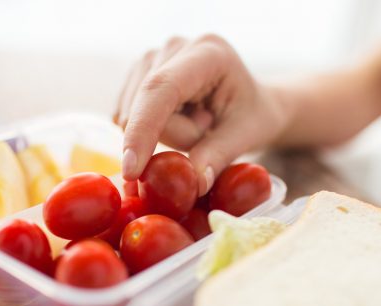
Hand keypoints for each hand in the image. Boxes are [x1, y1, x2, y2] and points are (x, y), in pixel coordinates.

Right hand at [115, 35, 289, 194]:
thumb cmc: (252, 114)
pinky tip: (180, 118)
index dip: (142, 128)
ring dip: (165, 135)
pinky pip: (128, 119)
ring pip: (133, 116)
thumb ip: (219, 155)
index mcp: (208, 52)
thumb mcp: (247, 135)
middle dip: (171, 137)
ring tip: (197, 121)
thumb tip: (194, 182)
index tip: (131, 170)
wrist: (247, 101)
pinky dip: (152, 132)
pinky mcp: (136, 75)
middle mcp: (174, 47)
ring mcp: (151, 57)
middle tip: (207, 129)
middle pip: (145, 107)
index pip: (161, 89)